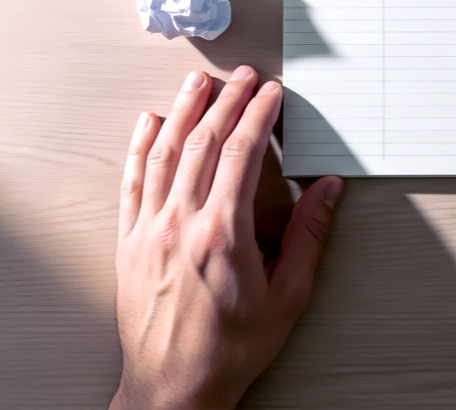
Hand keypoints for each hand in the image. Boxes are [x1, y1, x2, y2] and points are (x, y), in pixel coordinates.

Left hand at [112, 67, 343, 409]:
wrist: (174, 388)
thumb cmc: (232, 349)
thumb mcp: (287, 296)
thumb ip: (308, 237)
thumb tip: (327, 191)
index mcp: (223, 233)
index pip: (243, 154)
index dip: (259, 115)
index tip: (271, 94)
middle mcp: (181, 224)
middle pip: (204, 143)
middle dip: (227, 101)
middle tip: (243, 77)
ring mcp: (149, 230)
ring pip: (164, 153)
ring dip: (183, 111)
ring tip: (198, 82)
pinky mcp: (129, 243)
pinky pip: (132, 181)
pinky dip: (140, 146)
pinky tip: (149, 123)